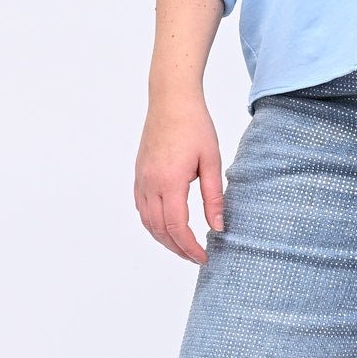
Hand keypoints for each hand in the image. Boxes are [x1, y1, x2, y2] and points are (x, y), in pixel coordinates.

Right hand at [135, 92, 224, 262]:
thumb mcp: (212, 161)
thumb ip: (214, 196)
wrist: (171, 100)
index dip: (190, 247)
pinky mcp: (139, 175)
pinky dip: (153, 224)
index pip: (177, 227)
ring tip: (183, 246)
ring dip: (164, 239)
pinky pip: (141, 208)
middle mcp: (150, 184)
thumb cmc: (195, 126)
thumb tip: (217, 227)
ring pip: (147, 222)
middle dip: (178, 248)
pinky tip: (167, 226)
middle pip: (159, 230)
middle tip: (196, 257)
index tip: (204, 256)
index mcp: (170, 182)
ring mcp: (141, 180)